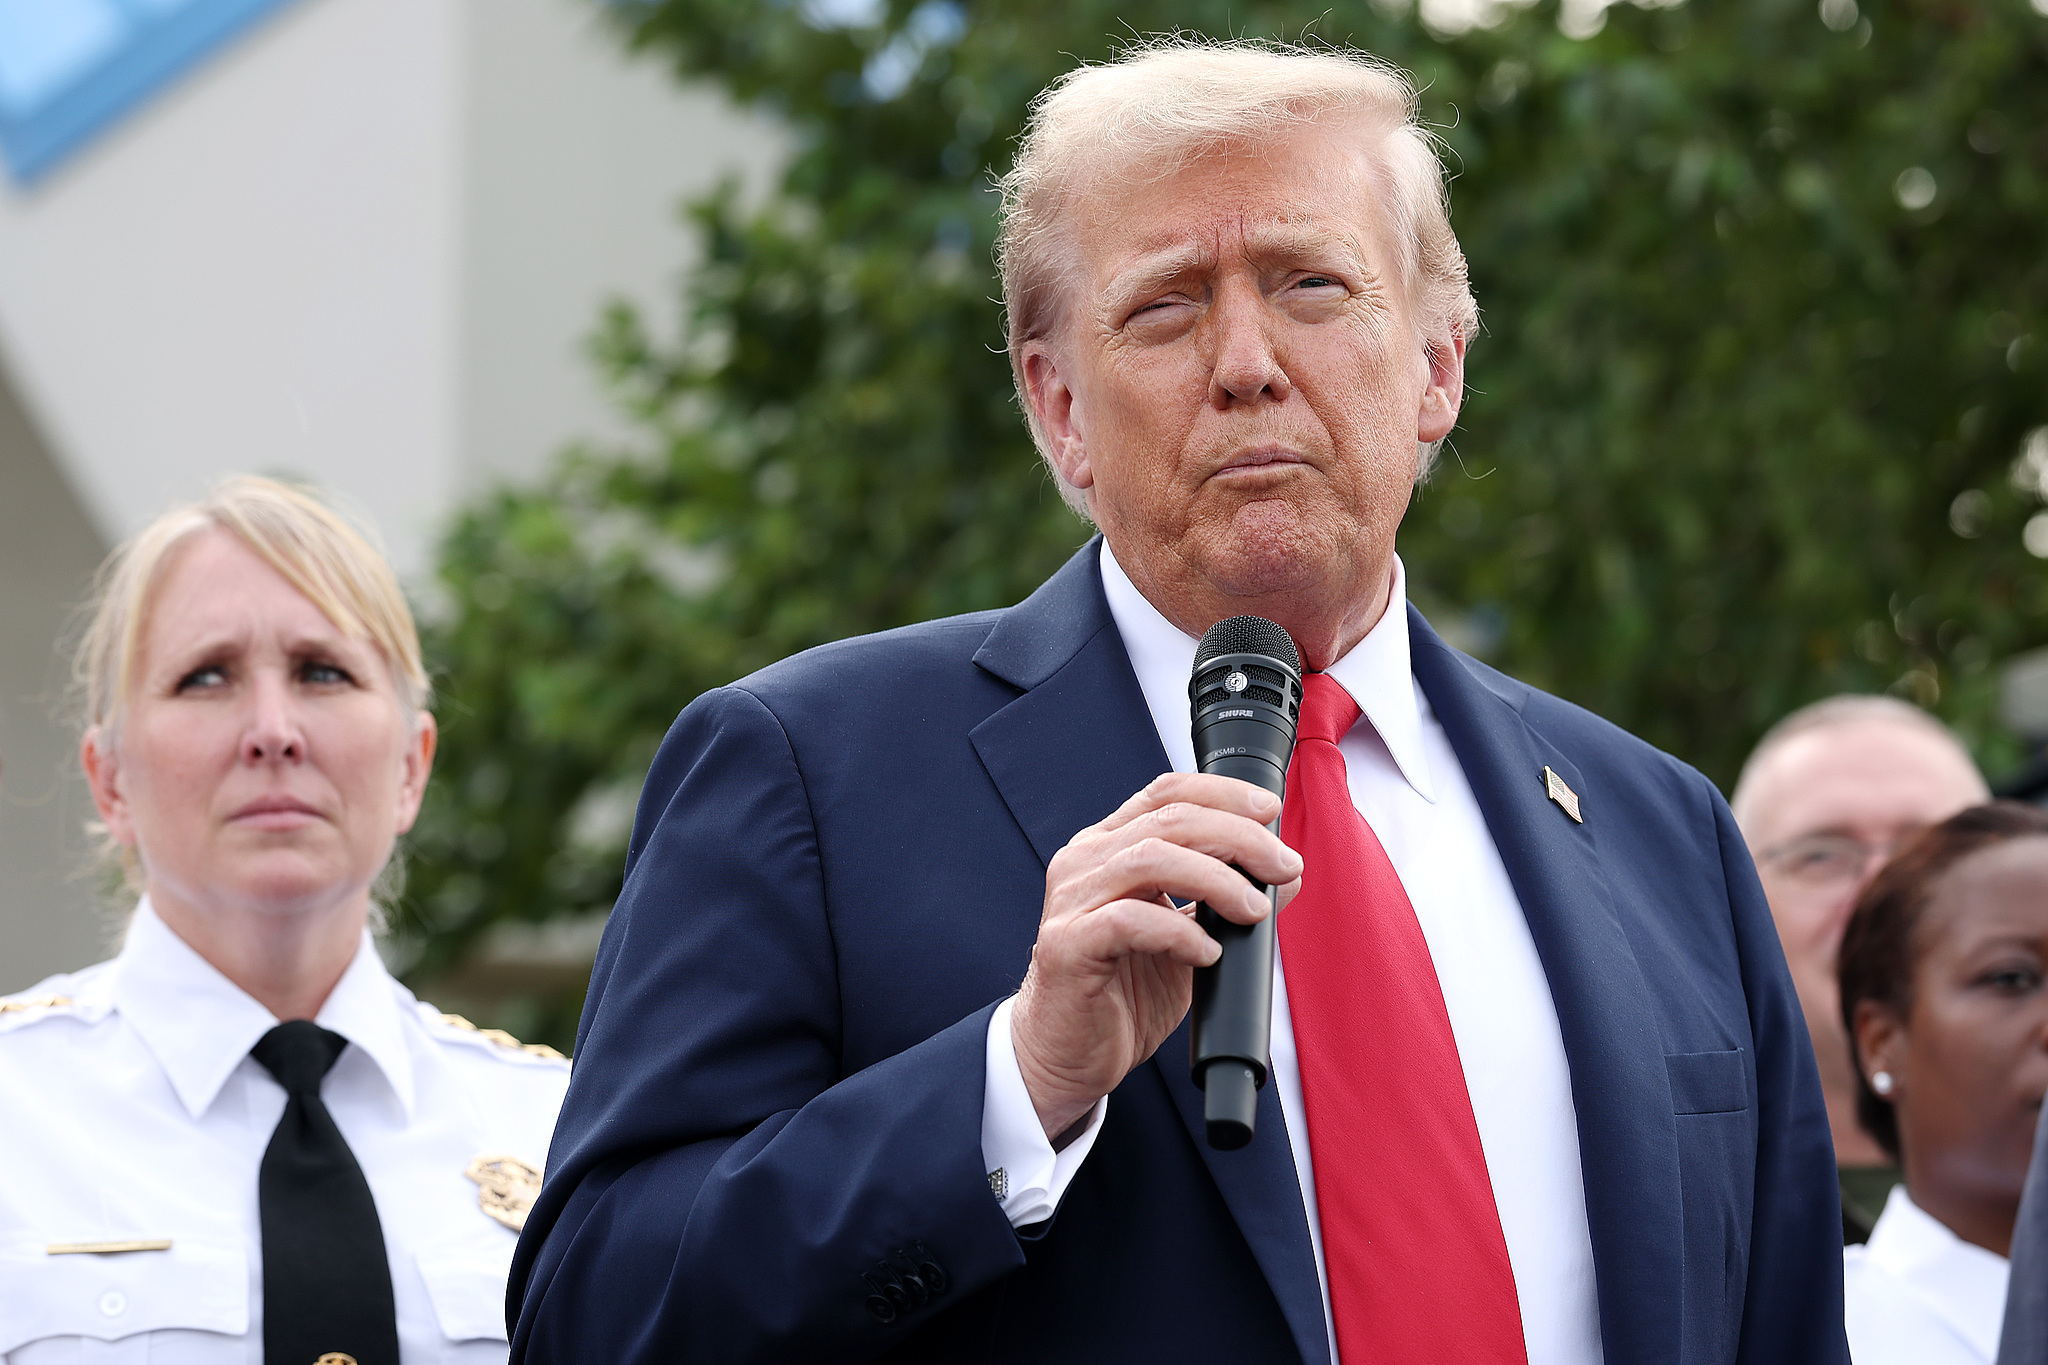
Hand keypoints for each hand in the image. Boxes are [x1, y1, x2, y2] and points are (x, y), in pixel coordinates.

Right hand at [1010, 773, 1302, 1139]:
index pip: (1166, 792)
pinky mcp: (1066, 946)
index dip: (1222, 792)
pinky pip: (1128, 921)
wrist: (1069, 1057)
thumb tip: (1287, 876)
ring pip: (1151, 860)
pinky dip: (1179, 932)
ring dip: (1216, 880)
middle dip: (1238, 837)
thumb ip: (1227, 902)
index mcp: (1108, 848)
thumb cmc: (1124, 995)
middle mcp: (1084, 862)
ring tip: (1253, 911)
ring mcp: (1071, 901)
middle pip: (1169, 820)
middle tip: (1282, 867)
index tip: (1270, 811)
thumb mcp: (1189, 938)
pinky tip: (1208, 952)